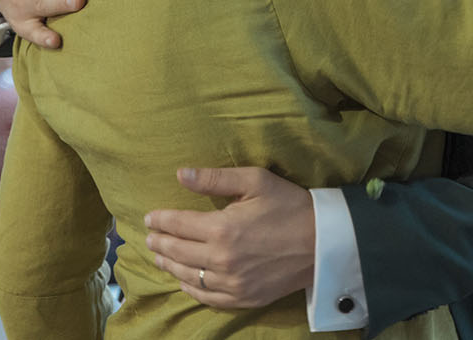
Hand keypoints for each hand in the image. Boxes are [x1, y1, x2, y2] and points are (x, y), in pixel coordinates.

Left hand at [143, 167, 315, 308]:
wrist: (323, 242)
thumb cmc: (290, 205)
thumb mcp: (255, 181)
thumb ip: (215, 179)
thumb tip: (181, 174)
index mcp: (222, 228)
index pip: (177, 224)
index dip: (160, 220)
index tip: (149, 218)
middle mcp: (222, 259)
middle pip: (177, 251)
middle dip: (159, 242)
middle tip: (149, 236)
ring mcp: (232, 283)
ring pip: (187, 276)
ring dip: (169, 264)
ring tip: (159, 255)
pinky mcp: (243, 298)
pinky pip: (206, 297)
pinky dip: (190, 288)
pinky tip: (183, 280)